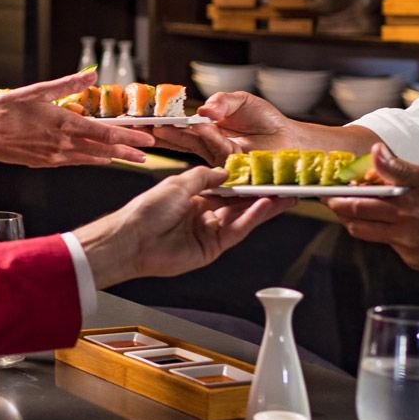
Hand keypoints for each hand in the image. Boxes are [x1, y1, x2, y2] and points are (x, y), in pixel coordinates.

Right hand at [0, 70, 153, 166]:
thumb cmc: (5, 112)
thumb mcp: (37, 91)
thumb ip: (67, 84)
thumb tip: (91, 74)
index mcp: (65, 124)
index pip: (106, 134)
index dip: (129, 137)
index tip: (146, 139)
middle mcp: (64, 144)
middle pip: (104, 150)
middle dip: (128, 152)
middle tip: (147, 154)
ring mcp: (55, 157)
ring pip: (91, 158)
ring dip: (111, 157)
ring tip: (128, 157)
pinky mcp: (46, 163)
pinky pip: (74, 162)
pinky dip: (90, 159)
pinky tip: (97, 158)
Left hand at [75, 166, 295, 287]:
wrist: (133, 238)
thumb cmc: (148, 209)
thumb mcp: (178, 183)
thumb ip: (205, 177)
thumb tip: (226, 171)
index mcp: (194, 197)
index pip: (227, 187)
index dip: (245, 180)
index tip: (264, 172)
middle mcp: (204, 214)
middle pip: (239, 203)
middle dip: (262, 194)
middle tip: (285, 184)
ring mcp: (209, 232)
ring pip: (243, 217)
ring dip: (264, 206)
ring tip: (285, 195)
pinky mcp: (212, 248)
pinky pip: (236, 230)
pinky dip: (252, 218)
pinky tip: (265, 205)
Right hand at [149, 90, 286, 163]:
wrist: (289, 138)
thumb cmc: (266, 121)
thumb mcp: (241, 101)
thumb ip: (222, 101)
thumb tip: (204, 109)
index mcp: (209, 131)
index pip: (182, 127)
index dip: (165, 123)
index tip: (148, 118)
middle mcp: (210, 146)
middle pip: (180, 140)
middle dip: (162, 134)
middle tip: (143, 127)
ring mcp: (219, 157)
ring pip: (193, 146)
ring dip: (176, 137)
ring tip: (159, 129)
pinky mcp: (232, 165)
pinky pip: (216, 149)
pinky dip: (208, 138)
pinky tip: (199, 127)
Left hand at [325, 143, 418, 272]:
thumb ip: (400, 169)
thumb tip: (374, 152)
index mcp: (407, 210)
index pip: (356, 207)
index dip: (337, 200)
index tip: (326, 192)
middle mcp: (406, 236)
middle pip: (358, 226)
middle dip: (346, 212)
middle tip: (341, 199)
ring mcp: (412, 253)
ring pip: (376, 237)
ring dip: (370, 223)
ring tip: (379, 206)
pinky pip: (397, 247)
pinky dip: (396, 234)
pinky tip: (414, 223)